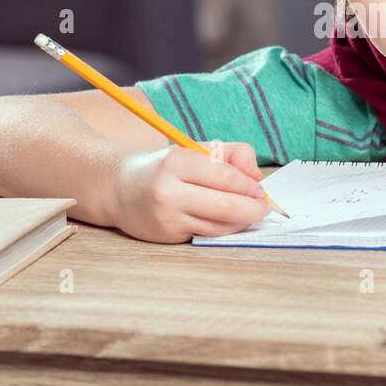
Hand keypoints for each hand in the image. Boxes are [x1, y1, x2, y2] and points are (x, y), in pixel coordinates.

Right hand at [112, 140, 271, 243]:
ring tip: (250, 212)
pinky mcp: (167, 236)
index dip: (251, 186)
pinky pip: (207, 235)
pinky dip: (225, 229)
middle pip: (227, 206)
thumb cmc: (165, 166)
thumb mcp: (195, 148)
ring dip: (243, 221)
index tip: (261, 189)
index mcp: (176, 162)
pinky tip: (230, 221)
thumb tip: (257, 177)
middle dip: (254, 208)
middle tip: (264, 206)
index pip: (228, 177)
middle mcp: (168, 191)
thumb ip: (232, 153)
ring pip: (220, 226)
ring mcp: (167, 217)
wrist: (120, 188)